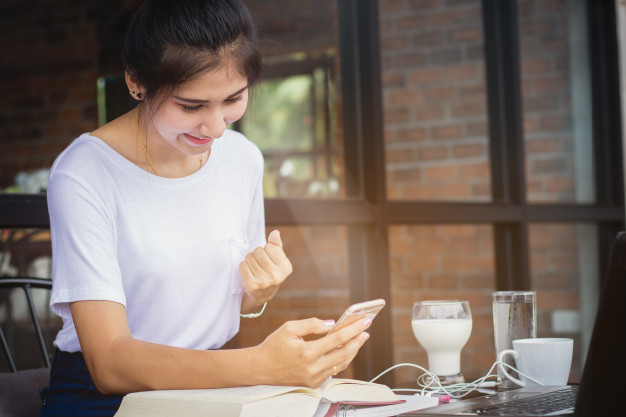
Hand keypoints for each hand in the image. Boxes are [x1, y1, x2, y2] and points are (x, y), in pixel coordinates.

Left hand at [240, 230, 292, 307]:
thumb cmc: (270, 272)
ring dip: (249, 259)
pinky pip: (243, 265)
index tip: (268, 258)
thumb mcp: (277, 260)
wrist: (261, 295)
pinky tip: (248, 273)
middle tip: (259, 263)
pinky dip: (243, 266)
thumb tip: (275, 233)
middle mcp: (276, 276)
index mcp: (286, 268)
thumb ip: (276, 245)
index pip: (270, 246)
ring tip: (254, 268)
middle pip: (258, 250)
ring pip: (249, 256)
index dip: (267, 249)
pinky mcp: (251, 285)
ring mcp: (264, 281)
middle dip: (257, 254)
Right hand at [254, 317, 371, 387]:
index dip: (353, 329)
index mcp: (307, 352)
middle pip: (344, 354)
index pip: (338, 339)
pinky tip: (346, 349)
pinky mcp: (314, 383)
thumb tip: (332, 324)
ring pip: (342, 364)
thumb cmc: (274, 346)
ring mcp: (314, 378)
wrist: (261, 369)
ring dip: (353, 350)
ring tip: (359, 338)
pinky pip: (334, 370)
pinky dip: (342, 359)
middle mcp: (313, 368)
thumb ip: (312, 324)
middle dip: (358, 340)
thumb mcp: (289, 328)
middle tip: (365, 330)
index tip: (364, 321)